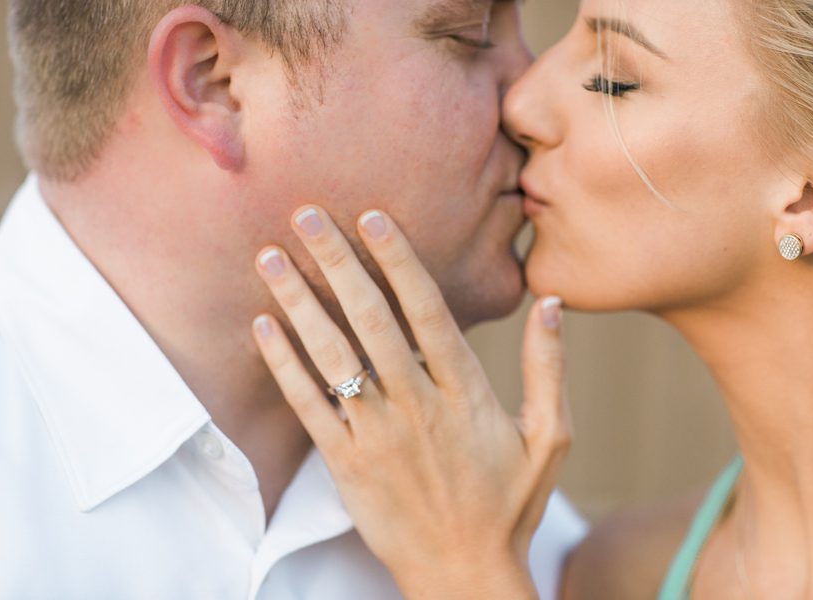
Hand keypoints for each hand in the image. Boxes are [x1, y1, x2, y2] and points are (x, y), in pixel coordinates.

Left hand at [251, 206, 570, 599]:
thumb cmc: (509, 505)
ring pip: (332, 356)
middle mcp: (416, 405)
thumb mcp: (550, 437)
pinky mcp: (346, 465)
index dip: (398, 261)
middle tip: (306, 214)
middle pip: (370, 320)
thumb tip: (549, 304)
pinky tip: (262, 327)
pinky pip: (308, 408)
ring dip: (299, 303)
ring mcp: (377, 435)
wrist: (464, 574)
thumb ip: (548, 368)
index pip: (427, 311)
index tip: (372, 217)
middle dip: (337, 262)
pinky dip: (284, 366)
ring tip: (270, 257)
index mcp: (465, 393)